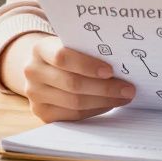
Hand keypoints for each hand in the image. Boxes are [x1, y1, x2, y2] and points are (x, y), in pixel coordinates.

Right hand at [21, 35, 135, 122]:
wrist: (41, 68)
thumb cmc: (66, 53)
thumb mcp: (71, 44)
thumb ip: (88, 49)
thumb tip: (122, 63)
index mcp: (40, 49)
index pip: (63, 57)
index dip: (87, 65)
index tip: (111, 71)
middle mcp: (33, 72)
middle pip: (72, 84)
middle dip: (105, 88)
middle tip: (128, 89)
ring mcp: (34, 95)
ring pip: (74, 102)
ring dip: (104, 101)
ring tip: (123, 97)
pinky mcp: (42, 113)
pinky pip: (73, 115)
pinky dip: (94, 110)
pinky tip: (108, 104)